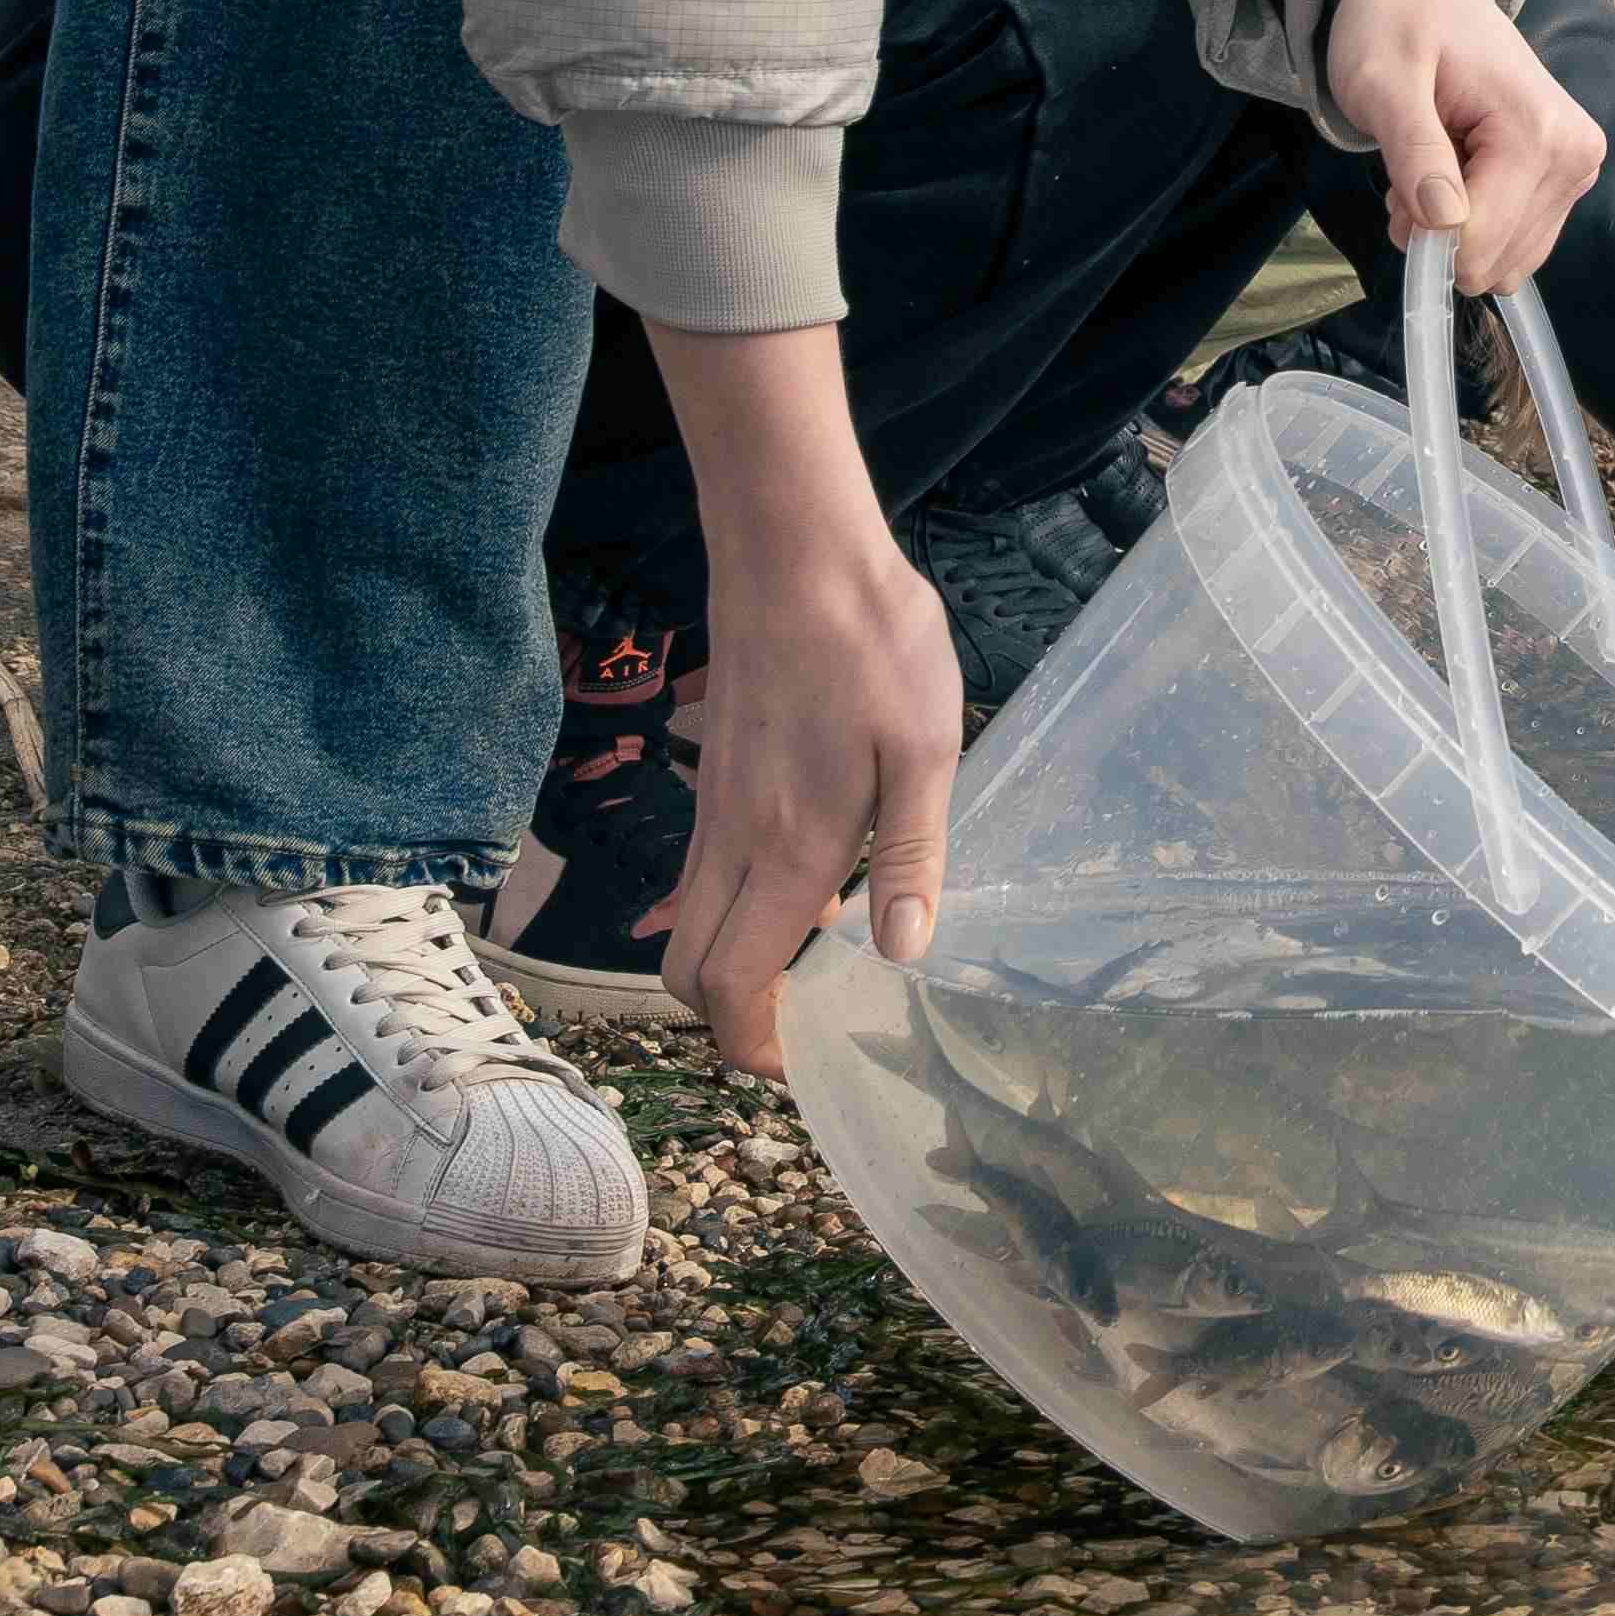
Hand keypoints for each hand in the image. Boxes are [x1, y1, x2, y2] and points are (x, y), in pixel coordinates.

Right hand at [646, 323, 955, 1075]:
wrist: (795, 554)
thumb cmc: (874, 645)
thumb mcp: (928, 749)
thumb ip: (913, 857)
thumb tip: (902, 956)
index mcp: (789, 850)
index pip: (733, 983)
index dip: (753, 1042)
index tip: (797, 1061)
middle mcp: (733, 843)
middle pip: (687, 973)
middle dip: (729, 1021)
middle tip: (800, 1027)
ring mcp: (712, 811)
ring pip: (687, 926)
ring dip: (729, 967)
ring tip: (809, 967)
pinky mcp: (713, 779)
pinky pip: (700, 876)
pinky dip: (725, 913)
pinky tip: (795, 889)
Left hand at [1321, 0, 1604, 292]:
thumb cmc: (1397, 22)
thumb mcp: (1383, 82)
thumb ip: (1415, 149)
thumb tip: (1447, 223)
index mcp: (1539, 132)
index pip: (1479, 241)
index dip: (1420, 232)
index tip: (1394, 190)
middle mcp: (1576, 156)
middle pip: (1494, 259)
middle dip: (1438, 230)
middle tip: (1411, 169)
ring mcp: (1578, 169)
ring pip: (1506, 261)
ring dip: (1455, 230)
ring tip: (1432, 165)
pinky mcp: (1569, 177)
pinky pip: (1518, 243)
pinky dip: (1476, 224)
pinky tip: (1456, 174)